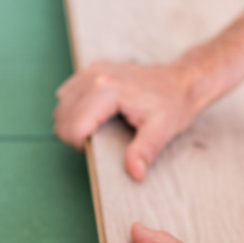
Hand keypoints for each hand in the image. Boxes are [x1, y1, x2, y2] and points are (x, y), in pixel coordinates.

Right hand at [53, 60, 208, 180]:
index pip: (72, 128)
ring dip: (72, 122)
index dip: (80, 146)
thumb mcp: (162, 130)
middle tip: (101, 141)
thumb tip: (135, 173)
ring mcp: (92, 70)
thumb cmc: (173, 104)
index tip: (99, 149)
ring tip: (97, 129)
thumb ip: (145, 151)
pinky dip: (73, 108)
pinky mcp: (93, 69)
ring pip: (61, 105)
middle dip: (75, 136)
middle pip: (62, 118)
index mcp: (106, 92)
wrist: (182, 80)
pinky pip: (68, 93)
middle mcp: (94, 77)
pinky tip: (93, 114)